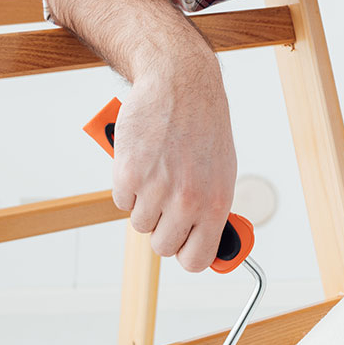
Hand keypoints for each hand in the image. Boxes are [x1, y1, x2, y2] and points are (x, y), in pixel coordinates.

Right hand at [108, 57, 236, 272]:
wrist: (180, 84)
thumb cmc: (203, 125)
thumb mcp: (222, 171)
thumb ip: (211, 209)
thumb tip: (207, 243)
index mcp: (215, 203)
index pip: (196, 260)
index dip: (186, 253)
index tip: (182, 244)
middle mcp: (187, 201)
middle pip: (162, 246)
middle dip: (162, 228)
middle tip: (165, 203)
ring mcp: (156, 189)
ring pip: (140, 223)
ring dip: (144, 204)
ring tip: (157, 174)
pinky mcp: (128, 174)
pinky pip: (121, 201)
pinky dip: (127, 186)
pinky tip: (142, 162)